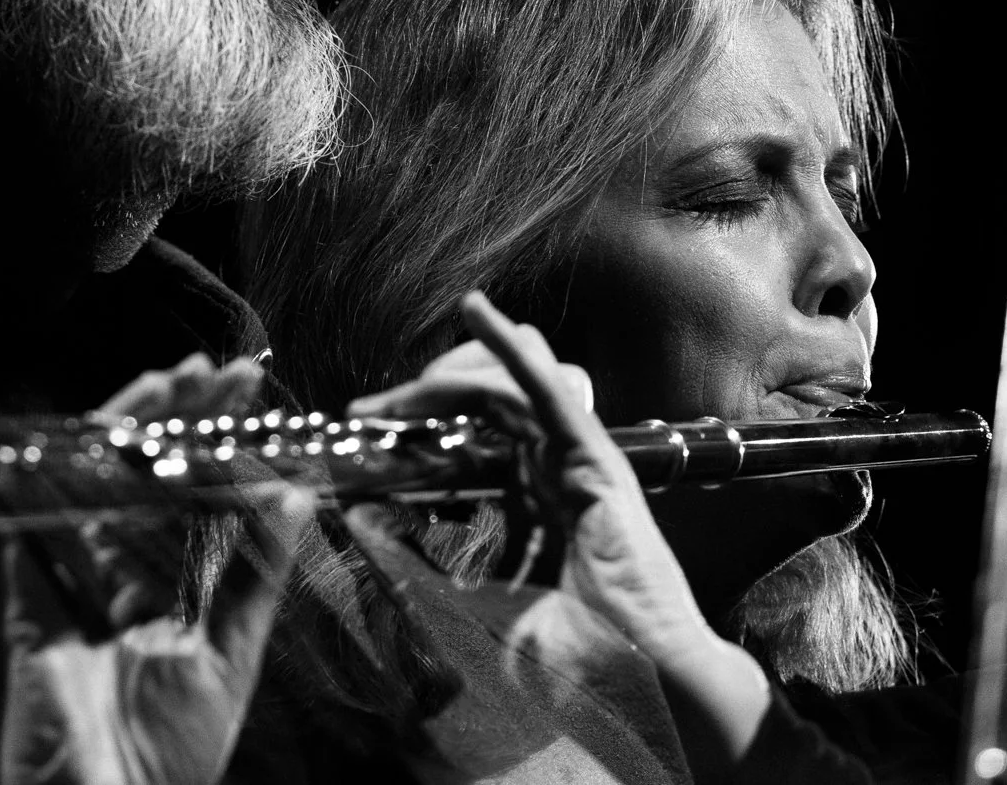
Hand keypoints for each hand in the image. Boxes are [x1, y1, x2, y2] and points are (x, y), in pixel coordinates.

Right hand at [0, 354, 316, 784]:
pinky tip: (91, 439)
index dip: (215, 445)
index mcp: (169, 595)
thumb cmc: (170, 758)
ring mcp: (71, 589)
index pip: (192, 499)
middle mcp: (119, 582)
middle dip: (175, 421)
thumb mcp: (229, 657)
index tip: (247, 394)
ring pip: (92, 488)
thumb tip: (296, 496)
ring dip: (125, 431)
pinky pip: (33, 532)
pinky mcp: (29, 609)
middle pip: (143, 482)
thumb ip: (258, 576)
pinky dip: (53, 483)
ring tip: (166, 382)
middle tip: (211, 372)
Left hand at [351, 291, 771, 778]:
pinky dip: (515, 352)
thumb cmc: (581, 666)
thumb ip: (422, 568)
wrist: (646, 692)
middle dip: (422, 396)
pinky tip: (481, 314)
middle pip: (484, 403)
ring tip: (408, 382)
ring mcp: (579, 464)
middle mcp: (554, 475)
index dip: (415, 427)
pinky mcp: (598, 462)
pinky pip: (552, 393)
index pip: (468, 440)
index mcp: (531, 507)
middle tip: (366, 408)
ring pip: (512, 385)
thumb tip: (363, 524)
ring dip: (458, 367)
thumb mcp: (475, 612)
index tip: (360, 432)